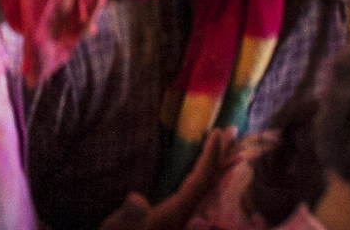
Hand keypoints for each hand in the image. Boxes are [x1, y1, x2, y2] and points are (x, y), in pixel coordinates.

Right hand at [99, 129, 238, 229]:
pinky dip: (205, 172)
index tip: (215, 133)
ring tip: (225, 142)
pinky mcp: (176, 216)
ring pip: (207, 186)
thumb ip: (129, 215)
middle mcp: (185, 214)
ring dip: (215, 163)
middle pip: (210, 182)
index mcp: (176, 214)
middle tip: (231, 130)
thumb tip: (136, 201)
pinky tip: (202, 166)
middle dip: (221, 156)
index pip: (200, 181)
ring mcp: (182, 216)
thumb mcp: (118, 227)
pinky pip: (198, 189)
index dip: (209, 157)